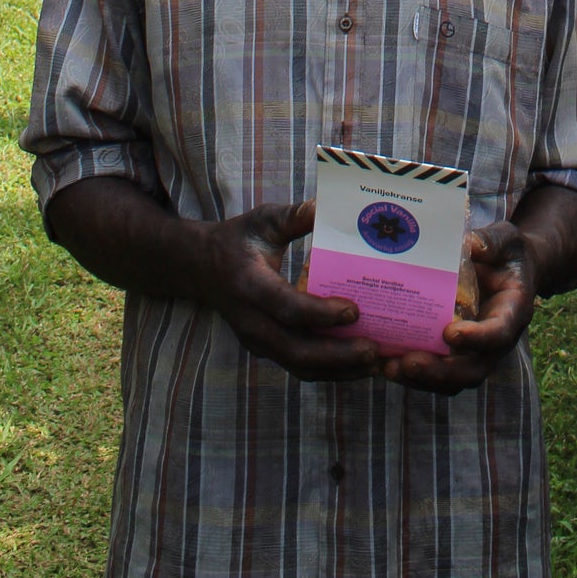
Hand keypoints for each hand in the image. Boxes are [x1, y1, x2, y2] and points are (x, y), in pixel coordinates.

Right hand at [193, 201, 384, 381]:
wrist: (203, 269)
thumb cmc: (239, 240)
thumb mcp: (263, 221)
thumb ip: (293, 216)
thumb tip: (324, 206)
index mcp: (250, 285)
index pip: (286, 307)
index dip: (319, 313)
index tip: (353, 311)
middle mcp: (252, 321)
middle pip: (296, 349)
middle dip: (337, 354)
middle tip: (373, 349)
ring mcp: (257, 341)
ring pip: (299, 366)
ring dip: (337, 369)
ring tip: (373, 363)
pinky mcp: (266, 350)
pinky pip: (298, 367)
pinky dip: (329, 371)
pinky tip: (357, 366)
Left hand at [380, 220, 539, 396]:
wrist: (507, 270)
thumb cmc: (506, 253)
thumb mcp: (505, 240)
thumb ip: (492, 242)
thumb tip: (470, 245)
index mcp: (513, 311)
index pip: (499, 334)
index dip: (477, 339)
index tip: (450, 333)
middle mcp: (496, 340)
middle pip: (473, 370)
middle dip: (441, 371)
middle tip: (409, 362)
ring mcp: (477, 351)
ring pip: (454, 380)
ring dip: (423, 379)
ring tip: (391, 368)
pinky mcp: (457, 353)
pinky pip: (439, 373)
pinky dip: (415, 375)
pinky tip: (387, 364)